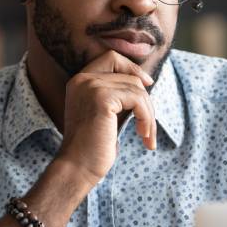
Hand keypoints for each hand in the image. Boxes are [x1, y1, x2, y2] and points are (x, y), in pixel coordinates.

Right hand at [55, 50, 156, 187]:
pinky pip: (137, 99)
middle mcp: (83, 79)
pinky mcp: (102, 98)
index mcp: (80, 81)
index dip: (132, 68)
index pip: (111, 58)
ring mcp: (91, 87)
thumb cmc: (94, 146)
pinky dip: (146, 118)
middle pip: (129, 75)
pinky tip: (143, 135)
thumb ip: (119, 95)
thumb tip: (145, 80)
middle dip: (145, 99)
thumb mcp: (107, 113)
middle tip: (148, 123)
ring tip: (146, 135)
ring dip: (148, 113)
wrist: (78, 168)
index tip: (147, 85)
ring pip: (137, 88)